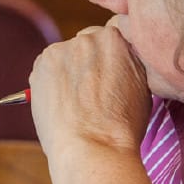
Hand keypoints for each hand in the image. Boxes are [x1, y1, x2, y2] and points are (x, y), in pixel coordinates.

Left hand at [29, 20, 149, 161]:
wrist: (91, 147)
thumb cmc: (121, 126)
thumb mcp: (142, 87)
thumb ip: (129, 63)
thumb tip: (121, 59)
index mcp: (117, 39)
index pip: (111, 36)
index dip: (109, 58)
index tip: (107, 76)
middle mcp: (88, 37)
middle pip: (86, 44)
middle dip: (88, 62)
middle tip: (90, 92)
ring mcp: (61, 49)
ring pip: (65, 56)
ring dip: (68, 70)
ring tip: (75, 102)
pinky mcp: (41, 64)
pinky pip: (47, 67)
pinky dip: (51, 80)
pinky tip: (60, 102)